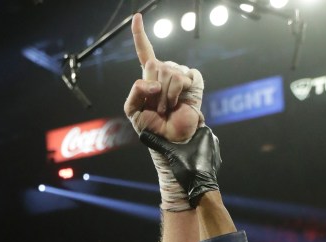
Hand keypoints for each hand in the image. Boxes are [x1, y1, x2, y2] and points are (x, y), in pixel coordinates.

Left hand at [124, 13, 203, 142]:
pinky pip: (180, 78)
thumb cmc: (151, 127)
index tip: (137, 17)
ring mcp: (179, 74)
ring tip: (167, 108)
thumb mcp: (133, 110)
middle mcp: (165, 71)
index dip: (139, 35)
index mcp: (149, 77)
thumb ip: (134, 92)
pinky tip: (178, 103)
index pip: (144, 52)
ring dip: (164, 96)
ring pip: (167, 72)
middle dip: (152, 89)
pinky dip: (175, 94)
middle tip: (157, 107)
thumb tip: (153, 82)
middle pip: (153, 65)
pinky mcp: (193, 79)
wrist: (170, 139)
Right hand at [140, 125, 220, 206]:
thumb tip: (142, 134)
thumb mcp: (171, 154)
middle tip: (174, 143)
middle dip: (186, 139)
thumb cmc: (189, 168)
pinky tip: (189, 163)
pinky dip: (198, 158)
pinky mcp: (215, 163)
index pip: (192, 124)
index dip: (182, 126)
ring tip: (181, 154)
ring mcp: (216, 152)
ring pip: (200, 146)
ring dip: (192, 149)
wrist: (201, 189)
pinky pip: (204, 157)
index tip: (173, 130)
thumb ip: (158, 143)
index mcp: (205, 132)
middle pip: (195, 136)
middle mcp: (213, 139)